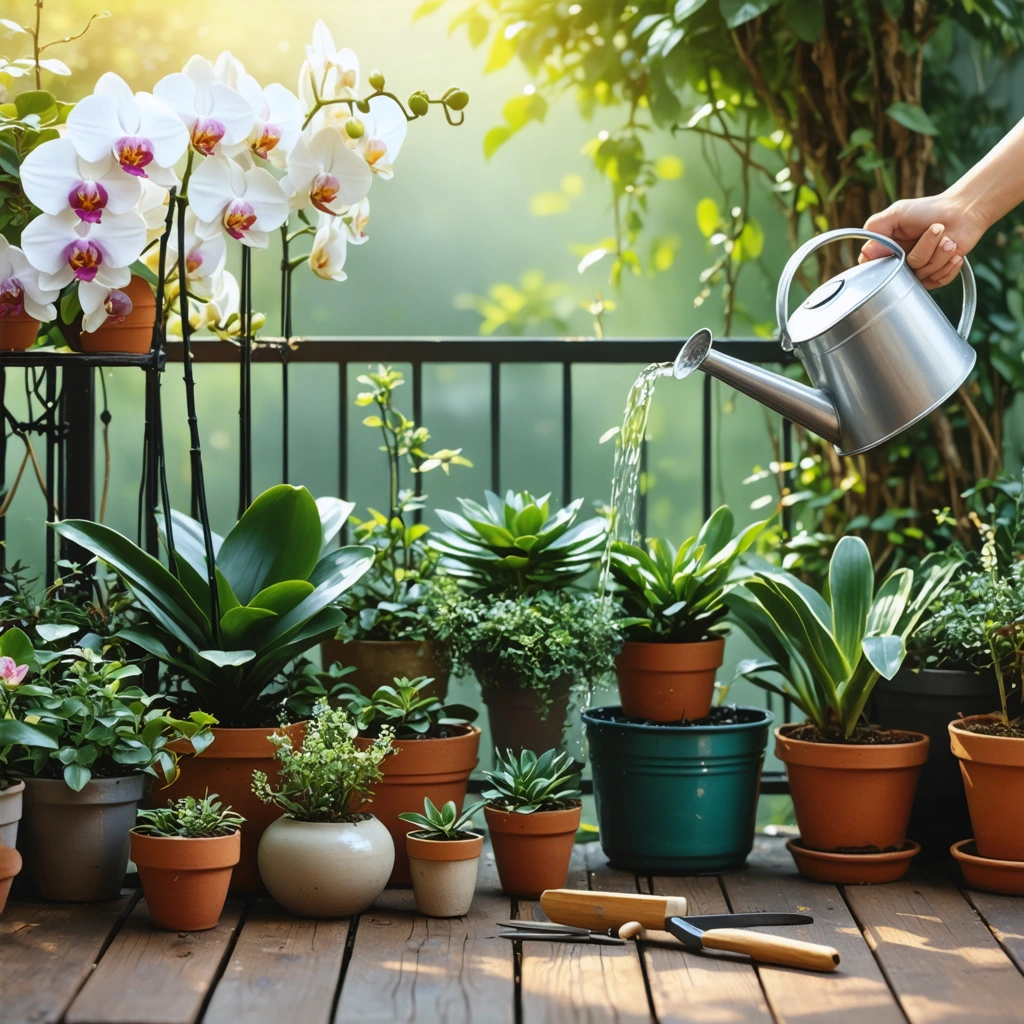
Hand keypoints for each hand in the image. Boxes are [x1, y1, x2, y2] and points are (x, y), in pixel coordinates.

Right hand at [858, 192, 987, 289]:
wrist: (964, 212)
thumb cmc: (930, 209)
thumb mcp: (897, 213)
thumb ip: (876, 228)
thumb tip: (867, 252)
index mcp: (884, 249)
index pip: (872, 268)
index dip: (884, 262)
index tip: (898, 247)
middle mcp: (899, 263)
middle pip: (900, 273)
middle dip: (923, 250)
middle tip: (937, 228)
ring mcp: (917, 271)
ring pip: (921, 274)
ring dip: (940, 252)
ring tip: (948, 239)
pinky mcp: (935, 276)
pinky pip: (937, 281)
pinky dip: (948, 266)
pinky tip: (954, 252)